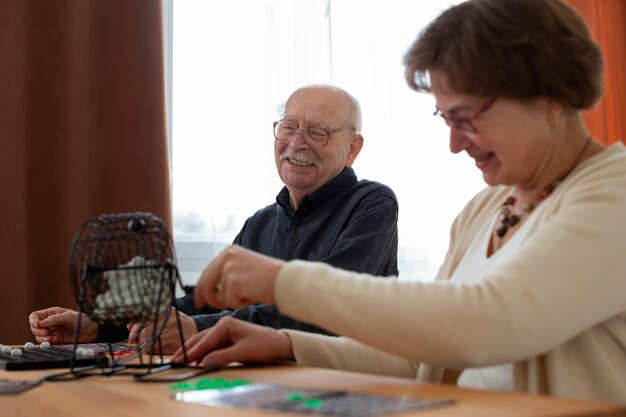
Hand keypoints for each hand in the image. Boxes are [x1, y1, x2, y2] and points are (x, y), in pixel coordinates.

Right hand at [28, 306, 98, 343]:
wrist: (92, 331)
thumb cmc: (82, 320)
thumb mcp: (69, 316)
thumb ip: (54, 319)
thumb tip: (40, 323)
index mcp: (52, 313)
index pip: (35, 316)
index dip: (33, 320)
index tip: (36, 325)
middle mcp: (50, 323)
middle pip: (35, 327)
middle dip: (37, 330)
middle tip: (45, 333)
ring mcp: (52, 332)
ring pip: (39, 336)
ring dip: (40, 337)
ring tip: (47, 338)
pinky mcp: (56, 340)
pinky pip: (46, 342)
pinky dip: (45, 342)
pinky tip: (49, 342)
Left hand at [127, 307, 196, 353]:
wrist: (194, 330)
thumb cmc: (175, 326)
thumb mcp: (162, 320)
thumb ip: (145, 322)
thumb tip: (129, 325)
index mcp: (163, 310)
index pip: (143, 318)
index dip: (135, 330)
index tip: (132, 339)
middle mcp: (168, 316)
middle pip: (145, 330)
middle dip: (139, 340)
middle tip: (139, 344)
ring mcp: (172, 326)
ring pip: (149, 338)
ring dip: (144, 346)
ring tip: (147, 348)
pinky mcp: (176, 337)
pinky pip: (157, 345)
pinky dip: (152, 350)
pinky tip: (154, 350)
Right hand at [170, 316, 293, 369]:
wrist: (278, 344)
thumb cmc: (264, 344)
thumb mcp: (243, 352)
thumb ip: (223, 357)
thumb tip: (205, 363)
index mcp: (226, 324)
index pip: (205, 340)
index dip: (192, 352)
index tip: (180, 360)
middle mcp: (223, 326)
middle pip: (200, 339)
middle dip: (187, 350)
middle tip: (174, 361)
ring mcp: (225, 332)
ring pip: (204, 342)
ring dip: (193, 352)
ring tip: (180, 361)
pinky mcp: (227, 339)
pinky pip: (211, 347)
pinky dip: (202, 353)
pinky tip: (196, 361)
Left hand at [194, 245, 284, 309]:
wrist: (286, 280)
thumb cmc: (269, 278)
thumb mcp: (244, 268)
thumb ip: (228, 273)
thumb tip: (211, 289)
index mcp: (228, 252)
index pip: (207, 272)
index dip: (201, 288)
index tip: (199, 300)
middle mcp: (226, 257)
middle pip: (204, 283)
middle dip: (207, 298)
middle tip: (205, 307)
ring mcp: (229, 268)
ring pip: (216, 295)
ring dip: (228, 302)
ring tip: (245, 297)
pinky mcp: (233, 282)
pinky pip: (228, 302)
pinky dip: (239, 304)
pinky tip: (252, 296)